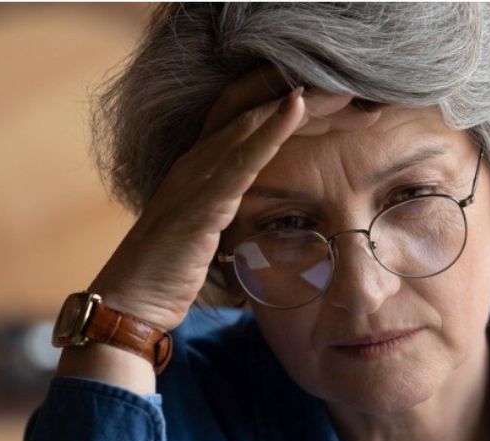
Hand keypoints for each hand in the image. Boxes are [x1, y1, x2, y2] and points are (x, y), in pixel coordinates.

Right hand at [86, 70, 382, 331]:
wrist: (132, 302)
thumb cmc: (171, 272)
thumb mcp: (210, 233)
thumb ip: (231, 214)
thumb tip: (266, 219)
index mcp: (200, 166)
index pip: (250, 118)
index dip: (292, 103)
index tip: (340, 100)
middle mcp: (196, 159)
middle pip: (257, 111)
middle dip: (308, 97)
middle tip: (357, 90)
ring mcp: (196, 176)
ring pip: (254, 123)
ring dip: (302, 105)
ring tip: (343, 89)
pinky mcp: (201, 201)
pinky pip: (241, 157)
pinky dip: (271, 128)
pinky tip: (298, 105)